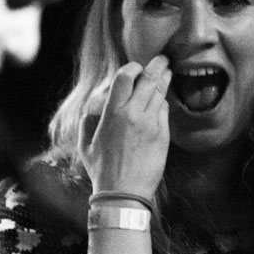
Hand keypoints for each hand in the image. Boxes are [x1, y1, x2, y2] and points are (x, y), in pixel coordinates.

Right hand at [79, 55, 170, 198]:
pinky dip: (163, 103)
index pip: (125, 77)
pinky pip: (165, 111)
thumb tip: (96, 105)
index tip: (136, 66)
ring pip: (160, 93)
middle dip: (157, 66)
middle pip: (149, 79)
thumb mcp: (85, 144)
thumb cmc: (102, 170)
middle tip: (162, 60)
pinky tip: (162, 101)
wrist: (123, 193)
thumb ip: (88, 120)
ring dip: (164, 80)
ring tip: (167, 72)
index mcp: (112, 113)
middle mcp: (133, 114)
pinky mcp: (163, 135)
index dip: (133, 67)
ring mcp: (151, 124)